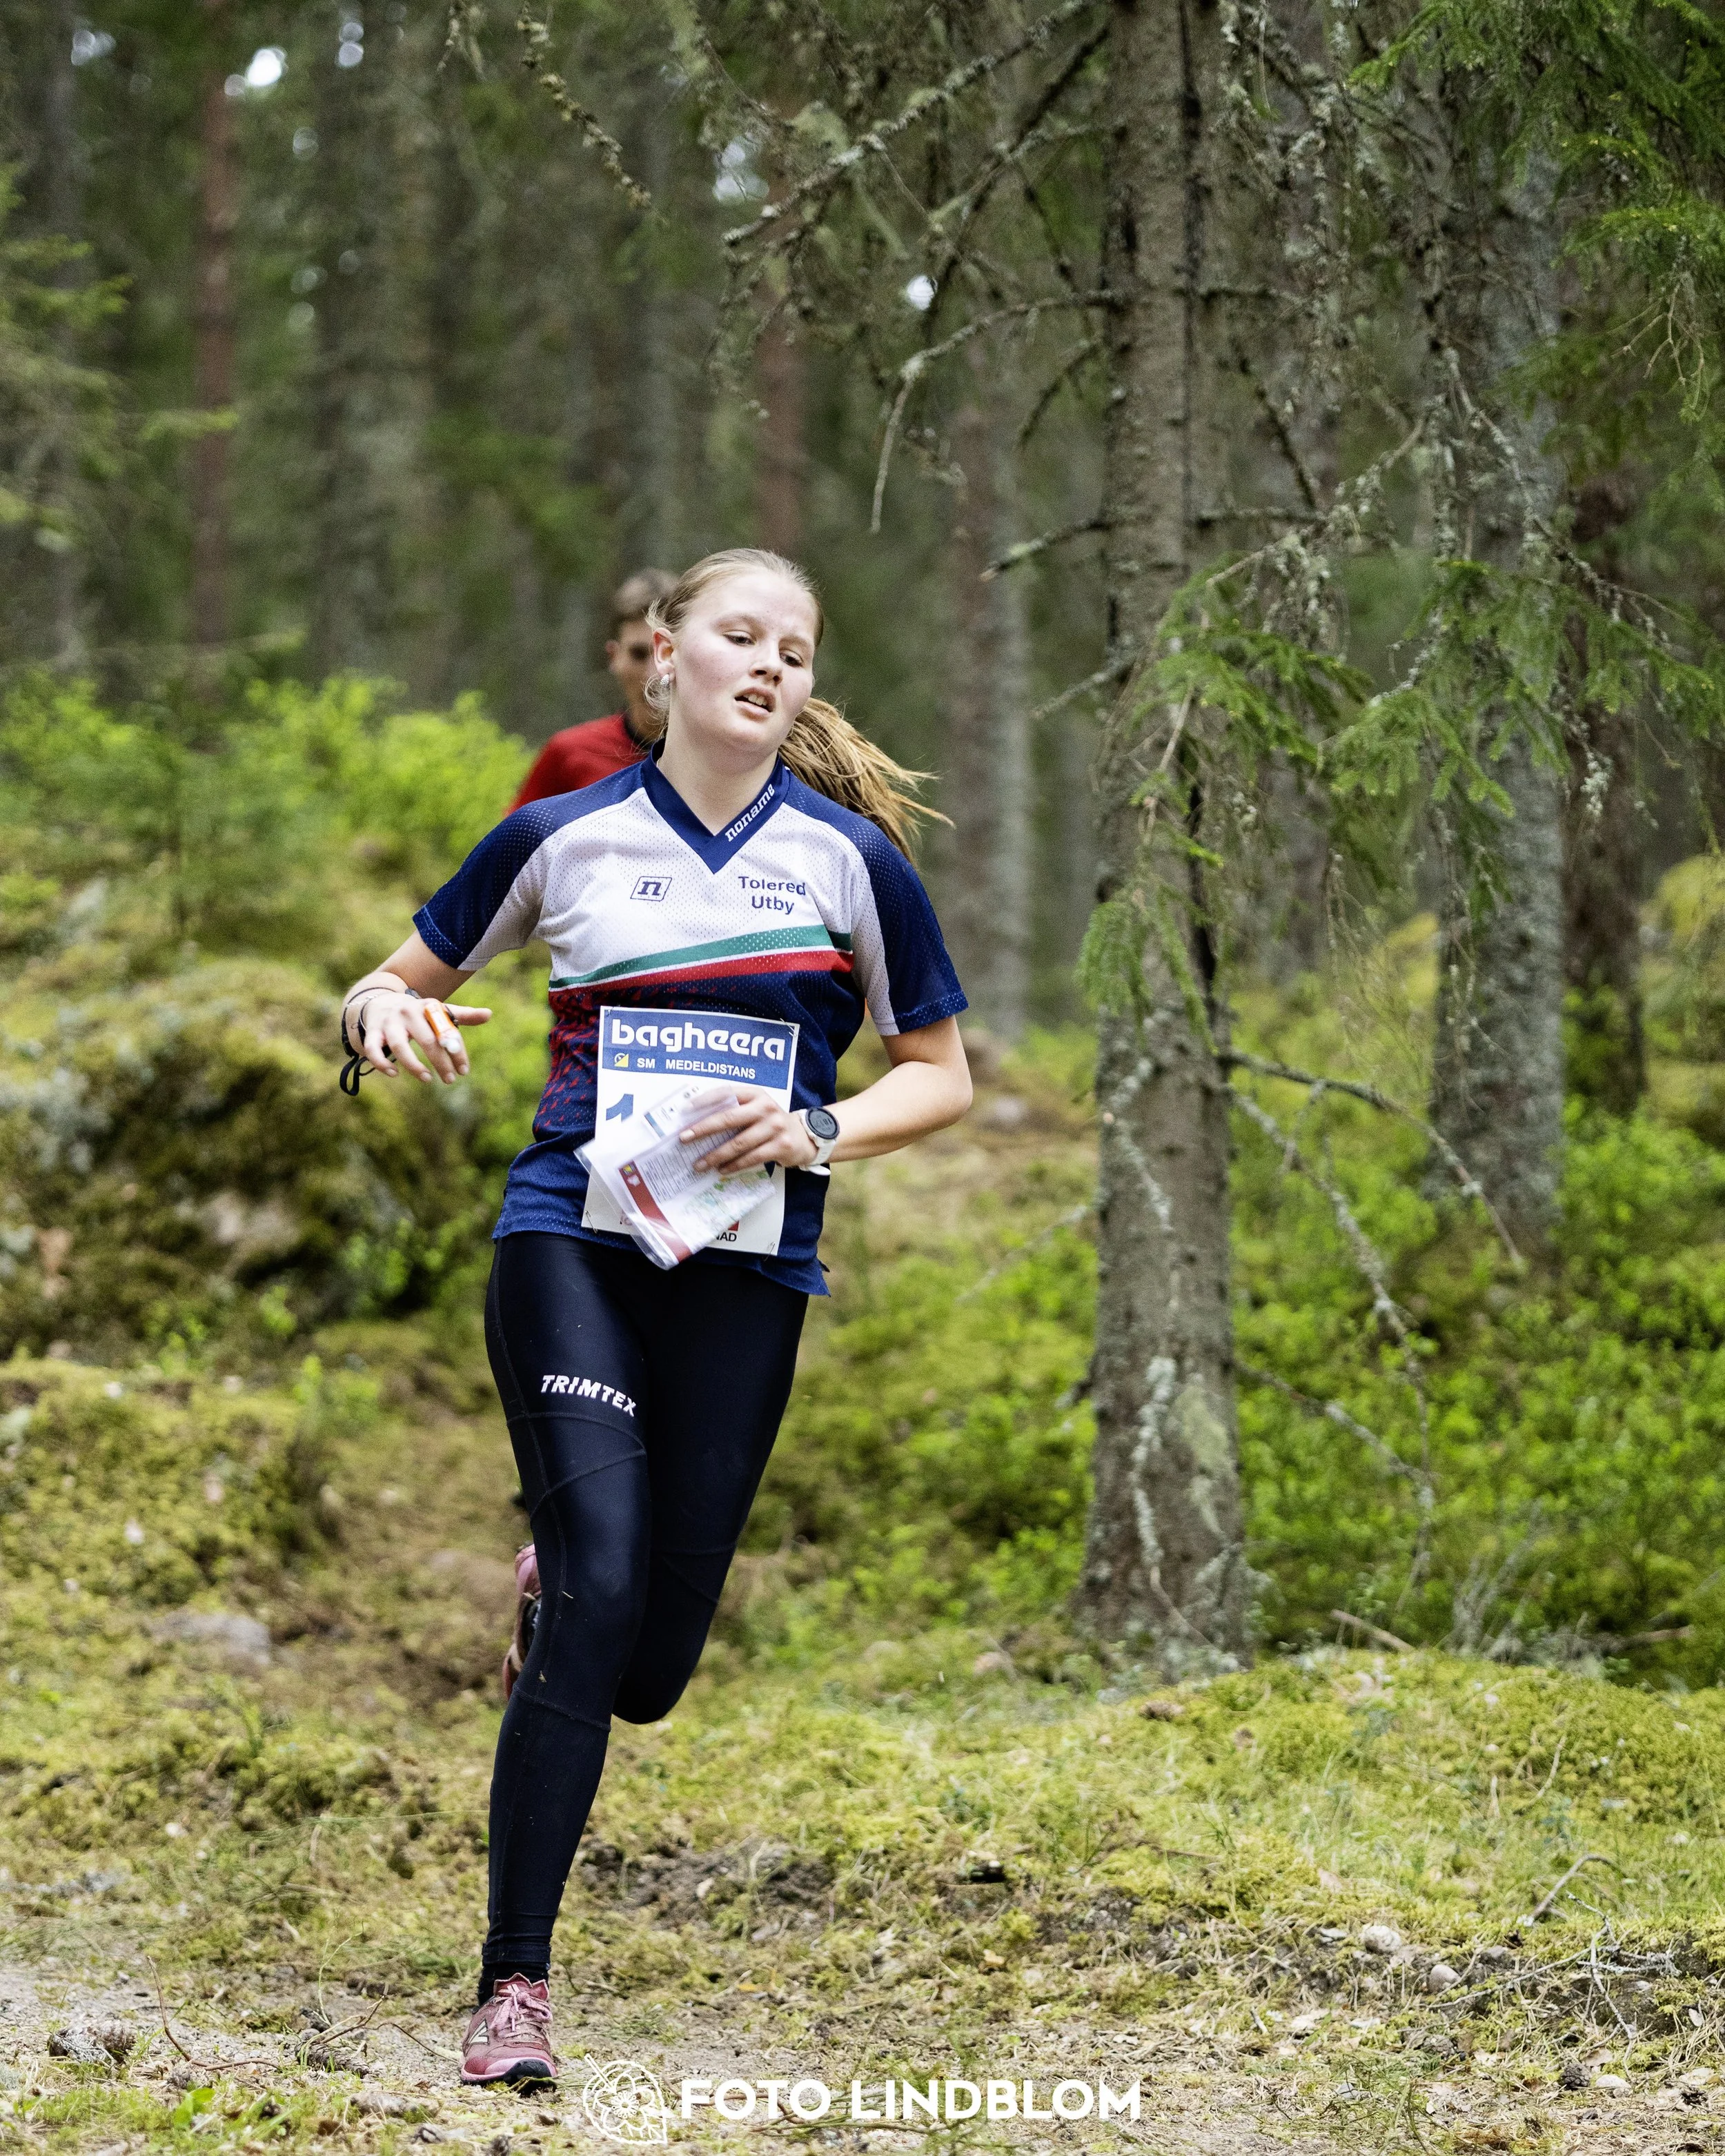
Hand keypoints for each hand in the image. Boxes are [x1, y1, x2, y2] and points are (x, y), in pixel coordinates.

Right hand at [353, 991, 491, 1083]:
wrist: (381, 1001)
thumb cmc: (417, 1012)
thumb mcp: (437, 1011)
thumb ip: (462, 1015)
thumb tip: (489, 1014)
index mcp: (427, 1007)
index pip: (446, 1031)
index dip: (457, 1052)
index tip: (464, 1071)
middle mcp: (408, 1013)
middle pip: (426, 1040)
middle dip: (440, 1062)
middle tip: (450, 1079)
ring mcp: (388, 1022)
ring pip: (398, 1046)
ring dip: (413, 1065)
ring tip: (427, 1078)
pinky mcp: (372, 1032)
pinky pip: (373, 1049)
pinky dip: (381, 1063)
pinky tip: (394, 1074)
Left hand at [679, 1086, 819, 1172]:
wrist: (804, 1136)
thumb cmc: (770, 1122)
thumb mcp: (756, 1108)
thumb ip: (735, 1110)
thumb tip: (698, 1121)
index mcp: (756, 1094)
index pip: (726, 1093)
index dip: (705, 1100)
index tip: (685, 1109)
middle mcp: (765, 1108)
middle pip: (729, 1118)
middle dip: (703, 1129)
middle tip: (684, 1139)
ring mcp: (774, 1127)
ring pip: (738, 1143)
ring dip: (716, 1155)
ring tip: (699, 1164)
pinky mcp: (780, 1146)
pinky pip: (751, 1158)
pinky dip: (733, 1165)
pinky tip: (721, 1170)